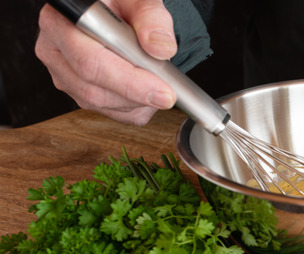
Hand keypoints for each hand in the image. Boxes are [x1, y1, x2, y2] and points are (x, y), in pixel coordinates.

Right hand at [35, 0, 177, 124]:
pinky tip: (147, 91)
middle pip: (94, 90)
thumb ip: (151, 18)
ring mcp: (65, 76)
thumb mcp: (138, 1)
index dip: (129, 81)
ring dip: (138, 102)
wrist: (115, 12)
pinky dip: (137, 108)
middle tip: (169, 94)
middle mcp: (56, 52)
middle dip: (137, 96)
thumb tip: (160, 48)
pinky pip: (113, 114)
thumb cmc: (120, 5)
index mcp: (61, 23)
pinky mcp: (79, 94)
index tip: (162, 91)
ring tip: (157, 81)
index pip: (90, 62)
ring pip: (103, 105)